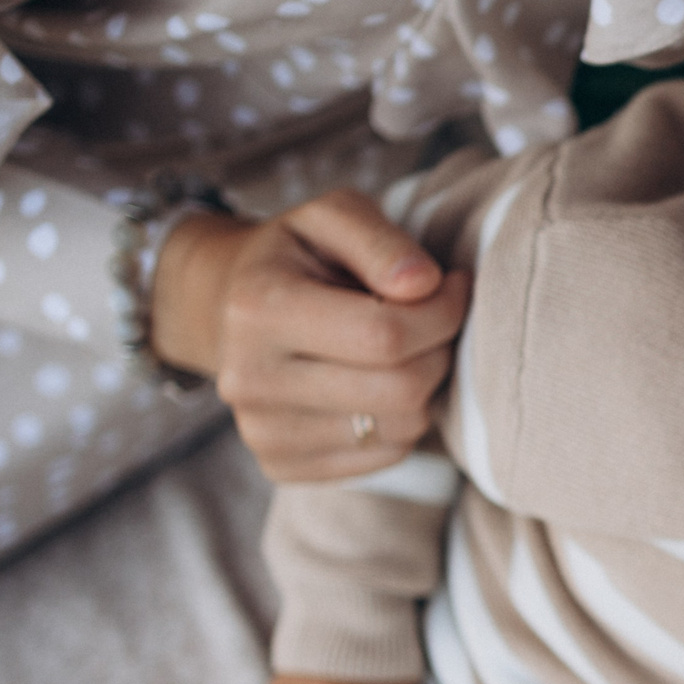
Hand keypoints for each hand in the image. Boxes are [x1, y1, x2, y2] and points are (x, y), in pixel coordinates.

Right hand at [151, 189, 470, 481]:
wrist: (232, 309)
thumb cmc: (300, 257)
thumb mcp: (333, 217)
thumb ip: (380, 240)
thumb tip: (423, 282)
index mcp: (258, 308)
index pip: (386, 335)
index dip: (442, 311)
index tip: (451, 286)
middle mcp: (249, 379)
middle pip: (400, 389)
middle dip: (438, 351)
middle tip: (433, 323)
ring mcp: (261, 431)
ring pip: (401, 429)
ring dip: (424, 388)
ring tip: (401, 352)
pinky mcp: (282, 466)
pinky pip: (385, 457)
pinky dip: (400, 422)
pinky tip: (376, 386)